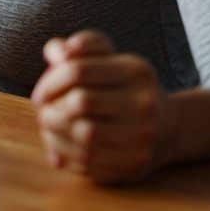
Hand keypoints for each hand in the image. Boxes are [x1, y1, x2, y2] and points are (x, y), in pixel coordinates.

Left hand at [31, 30, 170, 183]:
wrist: (168, 127)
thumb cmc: (124, 86)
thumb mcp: (109, 58)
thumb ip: (81, 46)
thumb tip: (55, 52)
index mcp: (135, 71)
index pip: (78, 70)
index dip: (49, 82)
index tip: (40, 93)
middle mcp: (144, 103)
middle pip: (80, 103)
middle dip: (50, 108)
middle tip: (41, 111)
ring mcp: (143, 136)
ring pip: (84, 135)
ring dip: (53, 132)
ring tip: (47, 127)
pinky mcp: (135, 164)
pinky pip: (89, 161)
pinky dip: (65, 153)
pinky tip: (58, 145)